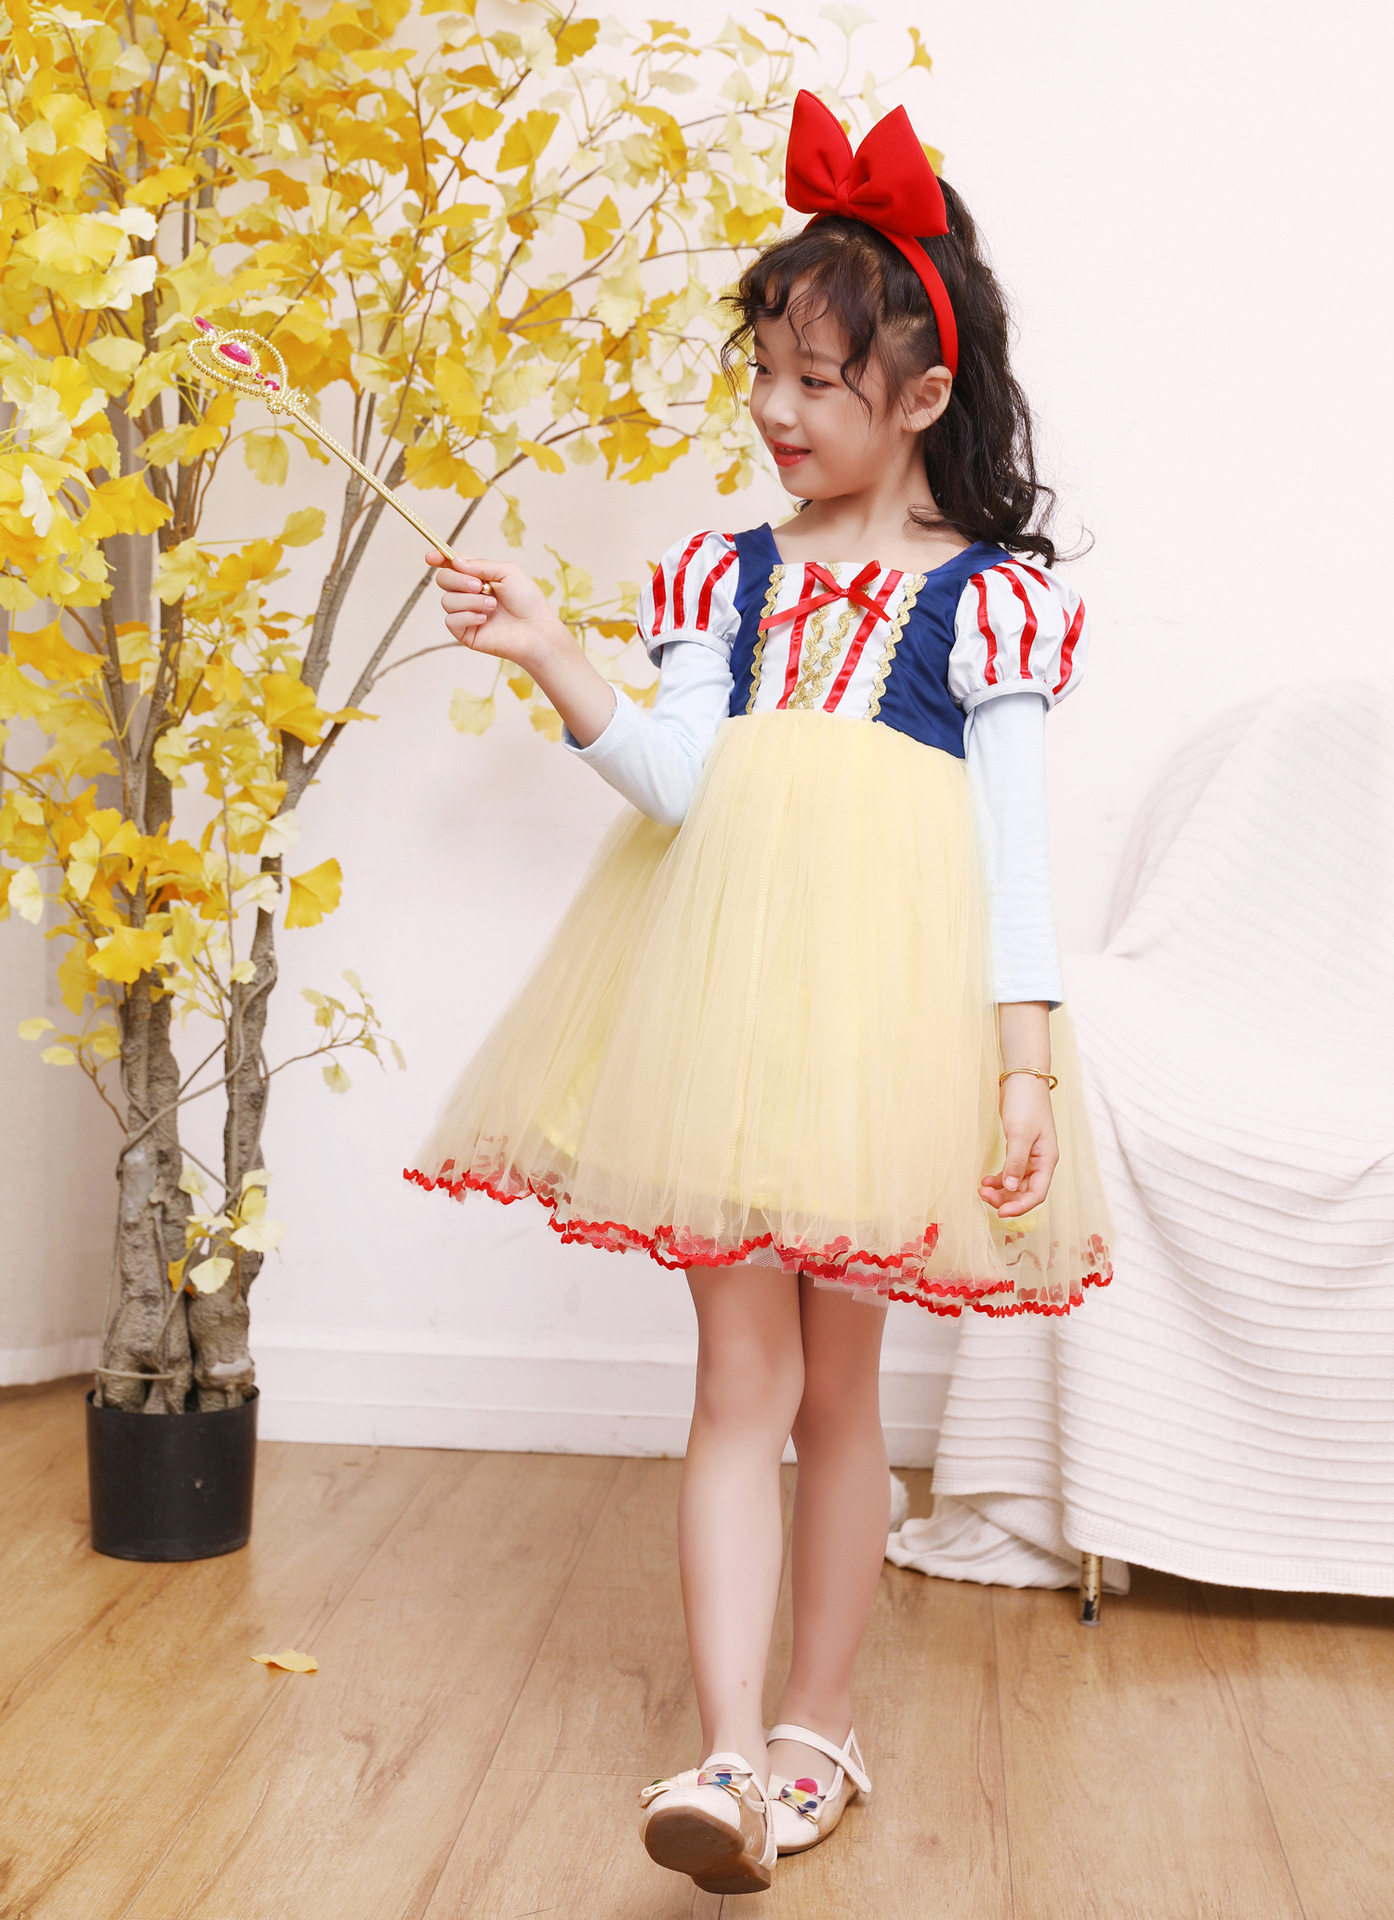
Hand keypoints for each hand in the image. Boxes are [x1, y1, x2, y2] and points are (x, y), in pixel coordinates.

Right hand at [425, 547, 565, 670]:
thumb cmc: (527, 601)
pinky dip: (468, 616)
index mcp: (477, 577)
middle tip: (479, 585)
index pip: (451, 565)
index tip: (431, 557)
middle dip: (457, 580)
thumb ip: (480, 565)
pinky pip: (451, 620)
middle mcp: (469, 594)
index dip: (439, 559)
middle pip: (443, 580)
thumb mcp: (507, 572)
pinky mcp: (465, 633)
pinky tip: (485, 619)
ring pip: (447, 601)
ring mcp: (466, 614)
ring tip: (492, 605)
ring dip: (470, 601)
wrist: (536, 630)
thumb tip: (455, 561)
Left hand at [979, 1074, 1058, 1217]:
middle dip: (1006, 1199)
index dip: (1020, 1207)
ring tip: (982, 1189)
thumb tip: (1010, 1187)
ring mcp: (1030, 1156)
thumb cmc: (1025, 1103)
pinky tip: (986, 1180)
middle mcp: (1041, 1161)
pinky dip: (999, 1179)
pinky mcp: (1019, 1149)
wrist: (1023, 1079)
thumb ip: (1015, 1160)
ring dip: (1001, 1191)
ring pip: (1017, 1184)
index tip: (1000, 1212)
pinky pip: (1011, 1172)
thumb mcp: (1020, 1132)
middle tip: (983, 1196)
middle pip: (1026, 1192)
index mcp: (1047, 1159)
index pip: (1037, 1193)